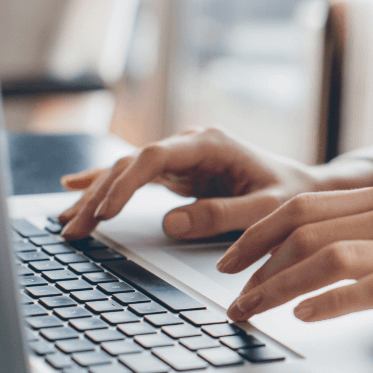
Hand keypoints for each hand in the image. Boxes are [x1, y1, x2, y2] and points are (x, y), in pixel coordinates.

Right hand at [58, 127, 323, 240]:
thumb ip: (222, 215)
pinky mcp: (180, 172)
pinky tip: (74, 186)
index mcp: (211, 144)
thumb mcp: (265, 209)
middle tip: (74, 228)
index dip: (126, 183)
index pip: (156, 157)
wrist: (304, 189)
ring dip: (96, 195)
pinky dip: (106, 184)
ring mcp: (183, 157)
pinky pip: (136, 177)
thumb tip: (169, 223)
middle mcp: (192, 145)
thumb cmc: (289, 196)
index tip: (105, 211)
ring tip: (67, 222)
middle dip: (100, 195)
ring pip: (128, 171)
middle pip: (133, 164)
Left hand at [220, 183, 372, 355]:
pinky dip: (331, 302)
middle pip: (307, 229)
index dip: (257, 233)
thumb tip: (292, 256)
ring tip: (253, 311)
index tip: (229, 262)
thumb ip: (359, 235)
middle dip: (258, 265)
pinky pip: (371, 288)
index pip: (303, 206)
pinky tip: (305, 316)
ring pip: (331, 257)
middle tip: (233, 298)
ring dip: (281, 287)